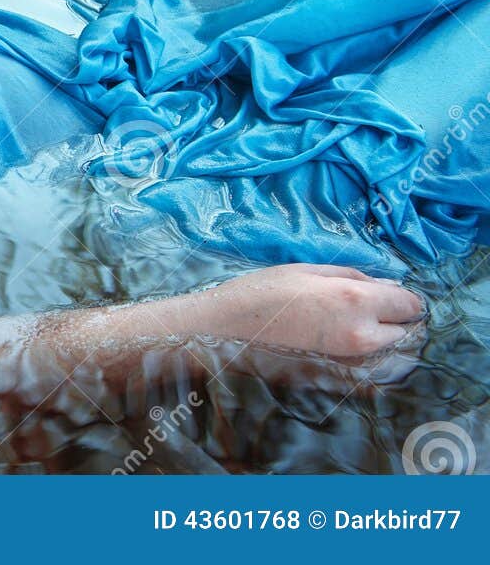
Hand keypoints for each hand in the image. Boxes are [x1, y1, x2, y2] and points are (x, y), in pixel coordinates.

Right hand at [187, 264, 423, 358]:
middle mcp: (362, 333)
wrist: (231, 327)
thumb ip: (356, 277)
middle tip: (372, 306)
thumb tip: (388, 288)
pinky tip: (342, 334)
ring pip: (390, 348)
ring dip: (384, 335)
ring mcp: (352, 356)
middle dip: (396, 318)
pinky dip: (368, 348)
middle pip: (406, 331)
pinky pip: (370, 359)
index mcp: (356, 300)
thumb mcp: (310, 270)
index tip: (391, 294)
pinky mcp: (341, 370)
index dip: (405, 298)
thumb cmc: (266, 290)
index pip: (409, 305)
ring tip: (355, 320)